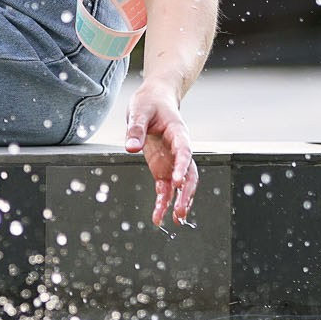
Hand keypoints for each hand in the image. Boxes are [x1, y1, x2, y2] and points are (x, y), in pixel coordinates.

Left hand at [122, 78, 196, 228]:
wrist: (155, 100)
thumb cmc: (150, 103)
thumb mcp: (139, 111)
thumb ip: (136, 129)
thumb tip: (131, 148)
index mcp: (178, 133)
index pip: (184, 152)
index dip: (182, 167)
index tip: (177, 181)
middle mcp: (179, 150)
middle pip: (189, 174)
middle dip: (186, 193)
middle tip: (180, 210)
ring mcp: (172, 161)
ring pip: (181, 184)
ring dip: (179, 201)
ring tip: (175, 219)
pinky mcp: (162, 167)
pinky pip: (166, 187)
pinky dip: (163, 201)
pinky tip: (159, 214)